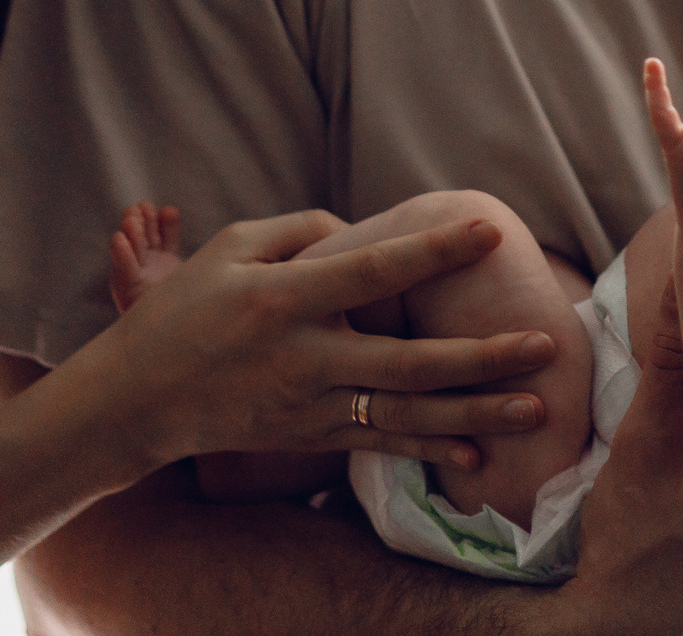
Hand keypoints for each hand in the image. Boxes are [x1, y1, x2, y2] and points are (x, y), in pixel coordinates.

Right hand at [88, 209, 556, 472]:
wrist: (137, 398)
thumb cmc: (184, 309)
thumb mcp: (232, 246)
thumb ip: (304, 229)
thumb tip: (365, 230)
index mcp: (285, 297)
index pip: (374, 269)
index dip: (434, 251)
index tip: (488, 231)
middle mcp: (305, 356)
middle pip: (410, 360)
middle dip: (482, 356)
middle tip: (544, 344)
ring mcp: (310, 404)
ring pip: (407, 412)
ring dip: (475, 413)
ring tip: (534, 407)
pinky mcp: (309, 437)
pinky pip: (380, 442)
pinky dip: (429, 449)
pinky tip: (478, 454)